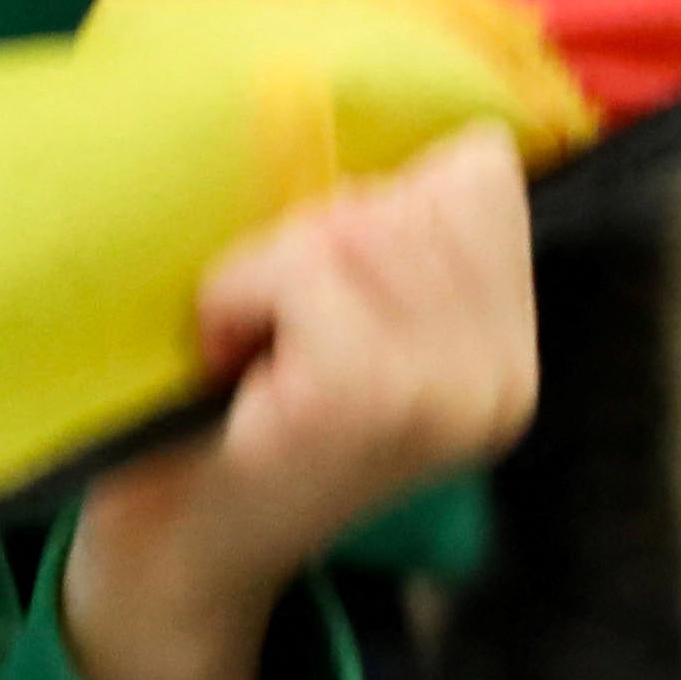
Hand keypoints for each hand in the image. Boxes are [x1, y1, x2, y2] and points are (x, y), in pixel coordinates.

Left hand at [61, 126, 538, 679]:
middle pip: (410, 189)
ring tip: (252, 347)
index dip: (373, 200)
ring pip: (350, 226)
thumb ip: (396, 237)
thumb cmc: (236, 414)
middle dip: (314, 234)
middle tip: (273, 327)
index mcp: (507, 355)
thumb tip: (435, 118)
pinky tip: (230, 362)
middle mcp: (499, 380)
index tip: (320, 289)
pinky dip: (236, 296)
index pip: (479, 173)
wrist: (173, 561)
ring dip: (266, 269)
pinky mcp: (365, 401)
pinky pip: (300, 270)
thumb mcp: (345, 318)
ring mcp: (441, 396)